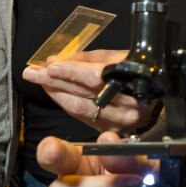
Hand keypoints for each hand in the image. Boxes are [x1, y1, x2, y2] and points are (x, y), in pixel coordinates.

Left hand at [22, 50, 154, 133]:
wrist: (153, 101)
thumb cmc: (135, 73)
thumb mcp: (117, 57)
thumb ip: (87, 59)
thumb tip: (58, 59)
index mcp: (133, 80)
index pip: (97, 78)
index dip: (73, 72)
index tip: (51, 66)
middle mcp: (127, 104)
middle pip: (84, 94)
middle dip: (55, 82)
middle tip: (33, 72)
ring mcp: (118, 120)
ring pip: (80, 107)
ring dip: (56, 93)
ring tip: (38, 80)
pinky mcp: (109, 129)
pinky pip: (81, 116)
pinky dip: (64, 102)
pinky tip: (53, 92)